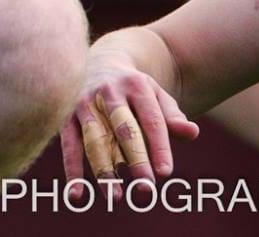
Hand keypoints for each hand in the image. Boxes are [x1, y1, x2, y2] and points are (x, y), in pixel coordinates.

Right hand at [58, 46, 197, 190]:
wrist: (98, 61)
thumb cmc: (135, 89)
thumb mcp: (157, 96)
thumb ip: (173, 116)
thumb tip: (192, 132)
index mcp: (136, 85)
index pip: (150, 120)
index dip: (158, 147)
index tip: (165, 173)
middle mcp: (108, 92)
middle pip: (123, 129)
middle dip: (135, 158)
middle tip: (146, 187)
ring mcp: (84, 102)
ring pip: (95, 139)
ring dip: (104, 169)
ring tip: (116, 196)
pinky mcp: (66, 115)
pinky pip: (69, 144)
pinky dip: (72, 168)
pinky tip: (77, 192)